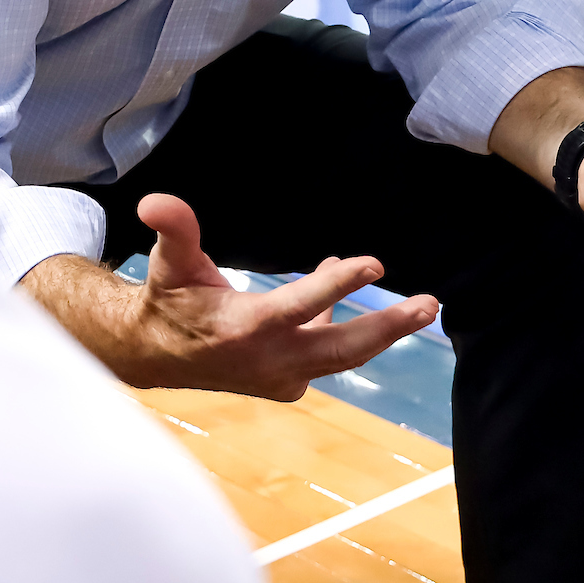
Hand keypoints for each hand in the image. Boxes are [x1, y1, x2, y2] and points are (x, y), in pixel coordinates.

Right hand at [98, 194, 436, 400]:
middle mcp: (271, 359)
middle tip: (429, 305)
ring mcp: (283, 375)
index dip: (337, 285)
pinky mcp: (290, 380)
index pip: (301, 305)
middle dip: (388, 327)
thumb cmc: (170, 300)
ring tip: (423, 306)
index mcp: (245, 328)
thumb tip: (155, 202)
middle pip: (342, 348)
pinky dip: (345, 324)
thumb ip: (173, 229)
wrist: (158, 356)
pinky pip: (328, 352)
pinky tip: (345, 286)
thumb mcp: (168, 262)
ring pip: (343, 355)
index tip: (373, 264)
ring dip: (384, 331)